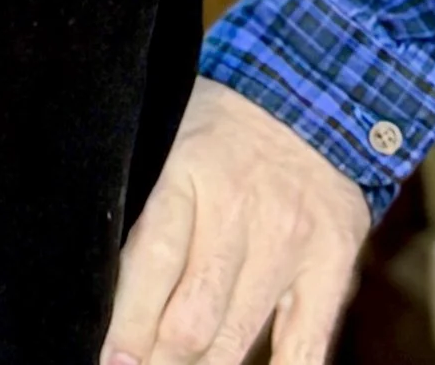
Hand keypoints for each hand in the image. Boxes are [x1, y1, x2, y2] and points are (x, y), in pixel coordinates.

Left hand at [101, 76, 371, 364]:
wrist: (314, 96)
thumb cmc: (222, 123)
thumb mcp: (172, 133)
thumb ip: (149, 198)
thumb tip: (104, 266)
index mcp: (188, 172)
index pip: (152, 261)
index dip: (129, 322)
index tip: (110, 358)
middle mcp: (238, 213)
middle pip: (192, 314)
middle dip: (158, 358)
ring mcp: (288, 244)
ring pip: (236, 335)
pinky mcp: (330, 268)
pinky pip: (305, 346)